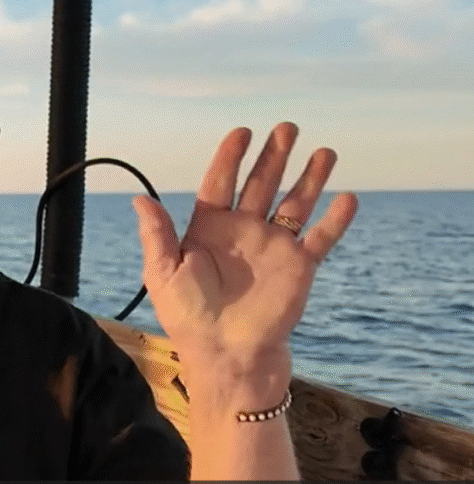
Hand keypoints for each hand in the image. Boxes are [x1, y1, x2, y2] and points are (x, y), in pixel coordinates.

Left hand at [132, 122, 357, 365]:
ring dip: (310, 178)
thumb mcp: (163, 274)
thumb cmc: (189, 319)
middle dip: (274, 156)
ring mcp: (273, 248)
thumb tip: (140, 197)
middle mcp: (243, 232)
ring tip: (324, 151)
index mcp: (209, 229)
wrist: (228, 358)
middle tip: (287, 127)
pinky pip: (320, 239)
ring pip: (295, 203)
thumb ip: (157, 235)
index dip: (230, 157)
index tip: (242, 132)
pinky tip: (346, 197)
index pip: (220, 183)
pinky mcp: (299, 269)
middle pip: (261, 184)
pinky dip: (335, 220)